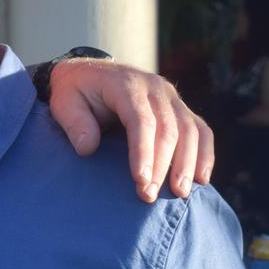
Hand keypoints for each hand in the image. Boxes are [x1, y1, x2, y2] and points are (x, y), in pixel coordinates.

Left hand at [47, 59, 213, 202]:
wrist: (89, 73)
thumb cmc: (75, 93)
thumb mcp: (64, 103)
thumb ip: (74, 123)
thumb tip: (87, 148)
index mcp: (126, 84)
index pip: (141, 120)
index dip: (143, 152)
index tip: (140, 181)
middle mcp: (154, 87)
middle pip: (168, 129)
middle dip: (162, 166)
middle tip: (150, 196)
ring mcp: (170, 97)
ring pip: (190, 130)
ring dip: (188, 164)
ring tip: (180, 194)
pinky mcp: (179, 108)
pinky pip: (200, 130)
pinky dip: (205, 154)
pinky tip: (202, 179)